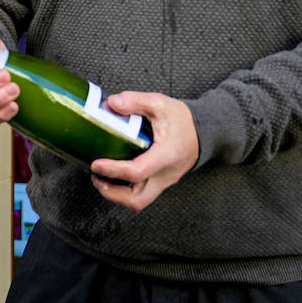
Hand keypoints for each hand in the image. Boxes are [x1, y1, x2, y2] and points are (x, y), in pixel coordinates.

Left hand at [89, 91, 198, 210]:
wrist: (205, 132)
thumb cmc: (183, 120)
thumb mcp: (160, 103)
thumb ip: (135, 101)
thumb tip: (111, 104)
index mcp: (167, 155)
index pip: (138, 172)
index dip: (114, 170)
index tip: (96, 164)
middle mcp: (166, 174)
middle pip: (138, 199)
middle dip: (113, 193)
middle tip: (96, 177)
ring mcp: (164, 180)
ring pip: (139, 200)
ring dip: (116, 195)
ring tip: (100, 179)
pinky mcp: (161, 181)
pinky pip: (141, 193)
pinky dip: (124, 190)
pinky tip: (112, 177)